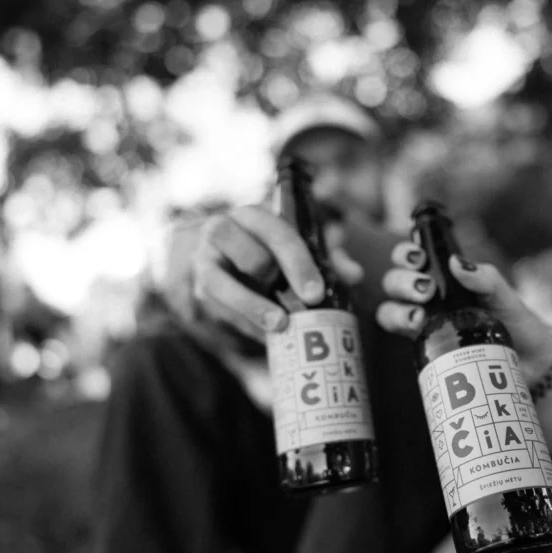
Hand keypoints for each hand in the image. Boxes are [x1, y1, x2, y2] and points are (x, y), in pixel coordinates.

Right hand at [163, 201, 363, 343]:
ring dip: (253, 308)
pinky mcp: (197, 287)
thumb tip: (354, 275)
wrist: (224, 257)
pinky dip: (243, 324)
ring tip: (280, 326)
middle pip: (251, 257)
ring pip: (220, 285)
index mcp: (254, 215)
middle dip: (277, 281)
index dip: (300, 265)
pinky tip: (266, 337)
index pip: (278, 234)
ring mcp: (204, 259)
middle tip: (303, 303)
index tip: (316, 294)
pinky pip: (215, 309)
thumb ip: (328, 260)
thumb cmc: (271, 253)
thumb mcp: (299, 251)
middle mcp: (223, 230)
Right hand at [375, 241, 551, 384]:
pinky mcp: (425, 349)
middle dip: (402, 281)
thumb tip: (456, 263)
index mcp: (446, 279)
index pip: (414, 258)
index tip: (420, 257)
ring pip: (389, 309)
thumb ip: (486, 279)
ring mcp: (424, 324)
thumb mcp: (506, 297)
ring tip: (419, 315)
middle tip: (426, 289)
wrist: (530, 365)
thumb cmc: (517, 324)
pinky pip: (399, 336)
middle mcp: (428, 299)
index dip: (406, 252)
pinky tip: (416, 328)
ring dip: (397, 308)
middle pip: (394, 282)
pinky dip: (400, 327)